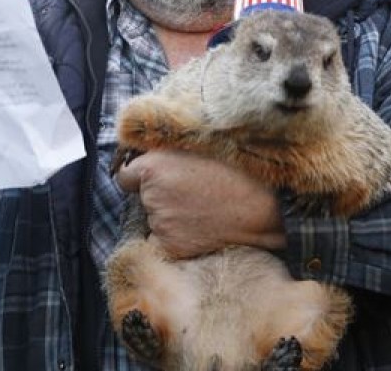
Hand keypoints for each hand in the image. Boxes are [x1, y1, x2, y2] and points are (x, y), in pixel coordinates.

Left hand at [115, 149, 285, 258]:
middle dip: (162, 198)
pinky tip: (204, 230)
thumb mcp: (204, 146)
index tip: (158, 179)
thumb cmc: (241, 172)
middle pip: (144, 200)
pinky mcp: (171, 246)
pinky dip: (180, 239)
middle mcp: (151, 196)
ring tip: (206, 210)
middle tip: (195, 194)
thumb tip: (150, 158)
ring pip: (156, 222)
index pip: (126, 176)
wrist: (264, 209)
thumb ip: (172, 152)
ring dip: (173, 219)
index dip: (143, 178)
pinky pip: (166, 242)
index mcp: (154, 166)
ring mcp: (160, 223)